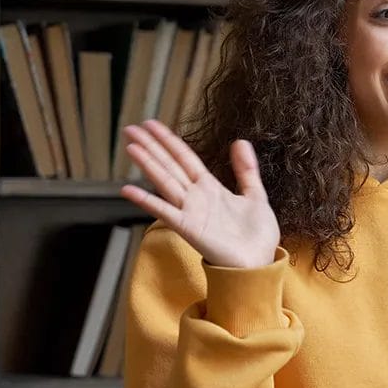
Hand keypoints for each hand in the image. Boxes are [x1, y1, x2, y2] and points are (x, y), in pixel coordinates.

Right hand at [119, 119, 279, 268]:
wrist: (259, 263)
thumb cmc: (256, 235)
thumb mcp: (255, 195)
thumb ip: (246, 170)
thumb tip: (240, 141)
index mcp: (211, 188)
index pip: (185, 158)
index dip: (169, 141)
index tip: (152, 124)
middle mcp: (196, 198)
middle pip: (169, 166)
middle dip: (151, 147)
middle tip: (130, 129)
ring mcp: (190, 212)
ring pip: (165, 182)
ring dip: (148, 164)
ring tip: (130, 147)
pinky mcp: (189, 228)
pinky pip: (165, 212)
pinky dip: (147, 201)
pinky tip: (128, 189)